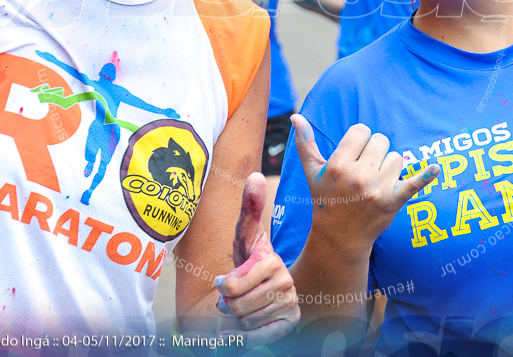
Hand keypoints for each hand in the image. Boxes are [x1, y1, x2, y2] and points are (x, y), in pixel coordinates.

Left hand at [215, 173, 298, 345]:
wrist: (260, 288)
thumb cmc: (247, 259)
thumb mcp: (243, 236)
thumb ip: (248, 208)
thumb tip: (255, 174)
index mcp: (272, 262)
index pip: (232, 287)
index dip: (223, 288)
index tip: (224, 282)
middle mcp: (286, 283)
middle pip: (237, 307)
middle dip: (228, 304)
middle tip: (233, 296)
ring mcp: (290, 304)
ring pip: (246, 323)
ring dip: (236, 319)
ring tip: (243, 305)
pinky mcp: (289, 323)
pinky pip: (258, 338)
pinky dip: (242, 337)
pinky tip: (239, 329)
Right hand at [292, 114, 439, 253]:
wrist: (339, 238)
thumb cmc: (324, 199)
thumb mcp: (312, 172)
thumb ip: (305, 142)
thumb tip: (295, 116)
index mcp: (338, 165)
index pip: (361, 131)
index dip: (359, 140)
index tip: (354, 154)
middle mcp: (358, 176)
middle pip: (381, 141)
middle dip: (375, 152)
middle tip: (365, 170)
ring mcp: (378, 189)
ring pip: (397, 157)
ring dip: (389, 166)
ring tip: (376, 181)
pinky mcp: (394, 202)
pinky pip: (414, 183)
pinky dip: (426, 175)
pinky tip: (436, 167)